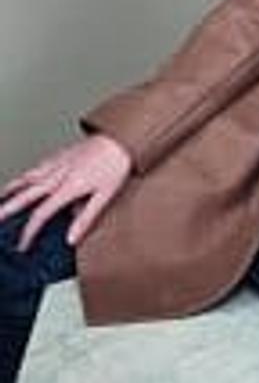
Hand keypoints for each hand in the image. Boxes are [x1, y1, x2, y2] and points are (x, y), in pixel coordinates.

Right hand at [0, 134, 132, 250]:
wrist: (123, 137)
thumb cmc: (117, 164)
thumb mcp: (105, 195)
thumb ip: (86, 218)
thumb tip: (71, 238)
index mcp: (68, 187)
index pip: (41, 214)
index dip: (29, 232)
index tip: (23, 244)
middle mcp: (59, 174)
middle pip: (26, 194)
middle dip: (8, 209)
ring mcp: (59, 162)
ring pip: (28, 176)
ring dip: (13, 188)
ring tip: (2, 197)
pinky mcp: (62, 153)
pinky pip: (39, 165)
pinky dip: (27, 173)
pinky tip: (26, 175)